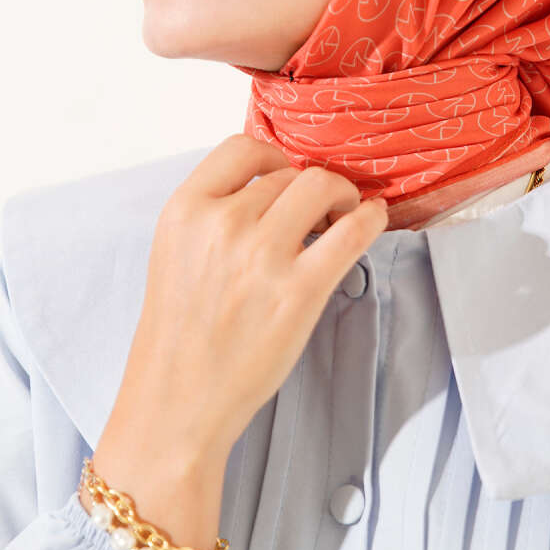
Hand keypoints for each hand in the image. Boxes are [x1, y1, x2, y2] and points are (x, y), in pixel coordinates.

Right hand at [119, 133, 387, 460]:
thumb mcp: (176, 252)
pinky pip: (354, 229)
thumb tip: (275, 185)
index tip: (286, 178)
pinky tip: (372, 220)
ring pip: (321, 186)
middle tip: (320, 215)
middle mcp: (223, 223)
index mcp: (185, 210)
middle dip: (310, 190)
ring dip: (340, 196)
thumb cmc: (181, 332)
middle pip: (289, 173)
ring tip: (339, 221)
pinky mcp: (300, 290)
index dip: (273, 158)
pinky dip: (371, 216)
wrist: (177, 400)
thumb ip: (214, 213)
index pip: (242, 148)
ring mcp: (262, 255)